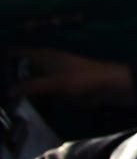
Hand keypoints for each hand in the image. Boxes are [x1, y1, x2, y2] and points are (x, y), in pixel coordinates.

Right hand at [11, 49, 135, 108]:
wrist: (104, 87)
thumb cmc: (82, 78)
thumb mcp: (56, 82)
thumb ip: (32, 86)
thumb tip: (9, 89)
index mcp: (43, 56)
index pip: (17, 53)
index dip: (5, 60)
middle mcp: (42, 64)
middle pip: (18, 69)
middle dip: (8, 78)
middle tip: (0, 93)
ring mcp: (47, 77)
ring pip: (26, 82)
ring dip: (17, 89)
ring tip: (5, 101)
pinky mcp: (52, 88)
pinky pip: (35, 92)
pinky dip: (27, 97)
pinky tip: (17, 106)